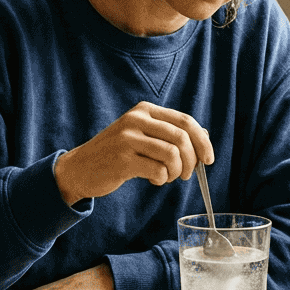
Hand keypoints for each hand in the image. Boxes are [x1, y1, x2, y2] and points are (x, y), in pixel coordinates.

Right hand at [54, 101, 213, 204]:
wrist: (80, 168)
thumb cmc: (117, 153)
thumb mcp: (142, 135)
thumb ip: (170, 133)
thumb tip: (205, 136)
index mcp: (145, 110)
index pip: (185, 121)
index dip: (203, 141)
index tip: (209, 159)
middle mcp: (136, 119)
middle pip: (182, 137)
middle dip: (191, 161)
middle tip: (185, 175)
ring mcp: (127, 138)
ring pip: (172, 154)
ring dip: (176, 172)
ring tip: (167, 177)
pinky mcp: (122, 159)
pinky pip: (157, 170)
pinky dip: (162, 179)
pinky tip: (153, 179)